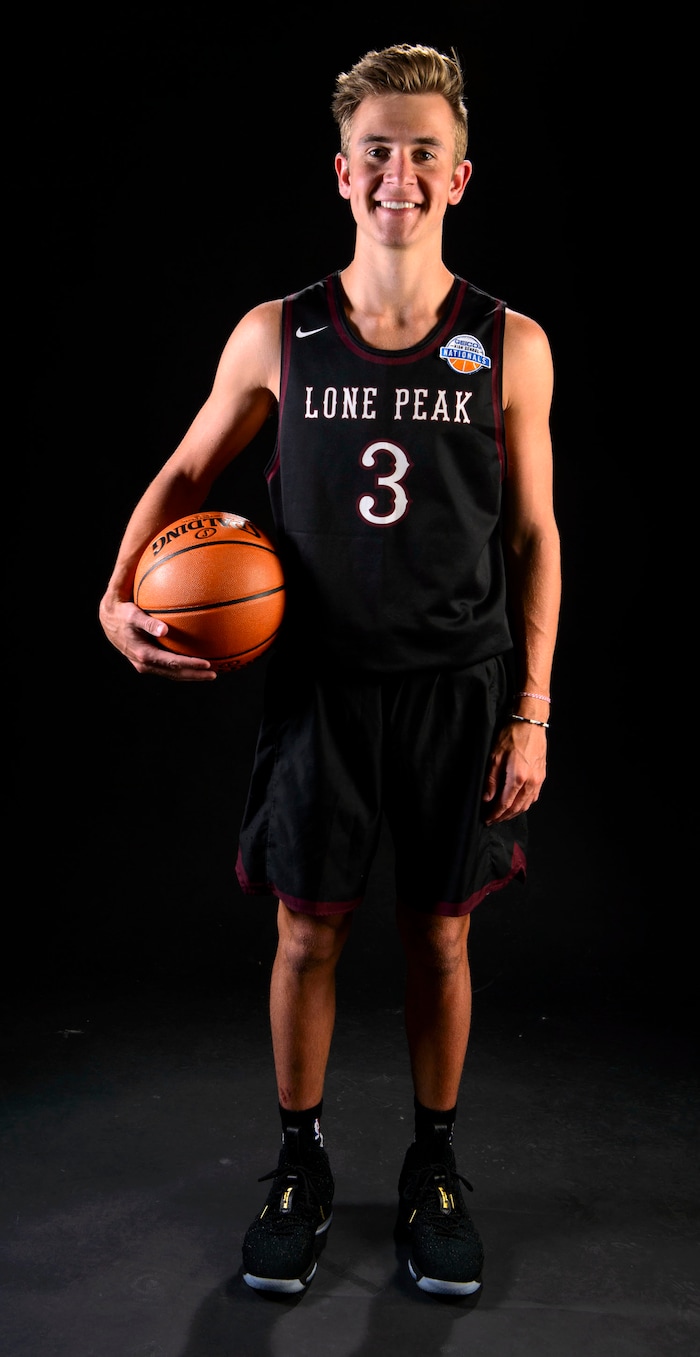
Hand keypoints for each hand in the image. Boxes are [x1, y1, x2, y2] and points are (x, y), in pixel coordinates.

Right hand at [98, 596, 216, 680]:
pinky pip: (167, 668)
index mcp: (144, 654)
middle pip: (175, 674)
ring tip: (208, 673)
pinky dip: (181, 668)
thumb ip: (148, 623)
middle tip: (214, 674)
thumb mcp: (133, 615)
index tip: (207, 664)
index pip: (172, 663)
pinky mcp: (146, 661)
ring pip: (171, 674)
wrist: (108, 619)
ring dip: (190, 675)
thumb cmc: (123, 613)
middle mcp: (145, 663)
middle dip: (195, 675)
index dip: (190, 665)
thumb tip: (164, 630)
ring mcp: (145, 664)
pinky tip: (193, 663)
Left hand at [482, 720, 546, 823]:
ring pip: (527, 804)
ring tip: (503, 815)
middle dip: (504, 816)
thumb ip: (491, 780)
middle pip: (517, 807)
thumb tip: (488, 798)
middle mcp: (531, 781)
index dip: (496, 814)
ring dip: (514, 812)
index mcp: (518, 777)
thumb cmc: (512, 736)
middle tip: (493, 820)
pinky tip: (518, 804)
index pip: (505, 804)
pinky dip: (525, 804)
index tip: (488, 819)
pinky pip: (534, 796)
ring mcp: (539, 779)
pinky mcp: (542, 775)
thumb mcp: (495, 756)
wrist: (530, 723)